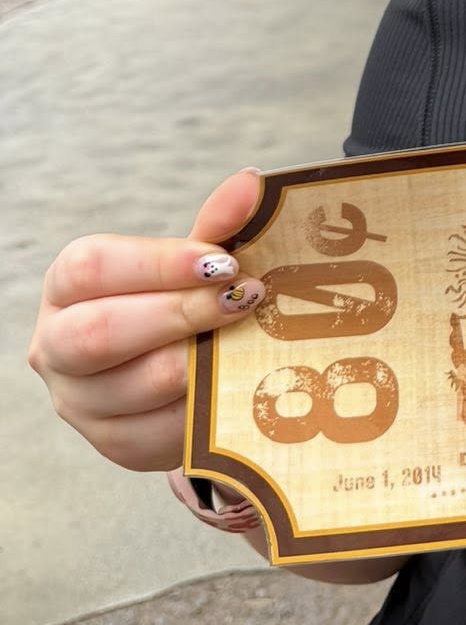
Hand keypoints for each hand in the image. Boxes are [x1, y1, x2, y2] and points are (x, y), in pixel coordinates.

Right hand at [28, 168, 265, 470]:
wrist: (177, 372)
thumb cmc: (180, 299)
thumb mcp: (193, 261)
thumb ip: (215, 226)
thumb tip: (250, 181)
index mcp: (66, 285)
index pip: (93, 267)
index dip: (159, 262)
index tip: (223, 261)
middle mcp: (56, 345)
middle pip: (100, 332)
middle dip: (181, 314)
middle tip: (245, 298)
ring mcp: (79, 401)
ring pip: (132, 386)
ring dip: (199, 361)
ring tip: (249, 337)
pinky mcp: (113, 444)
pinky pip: (158, 431)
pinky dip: (202, 406)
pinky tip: (236, 381)